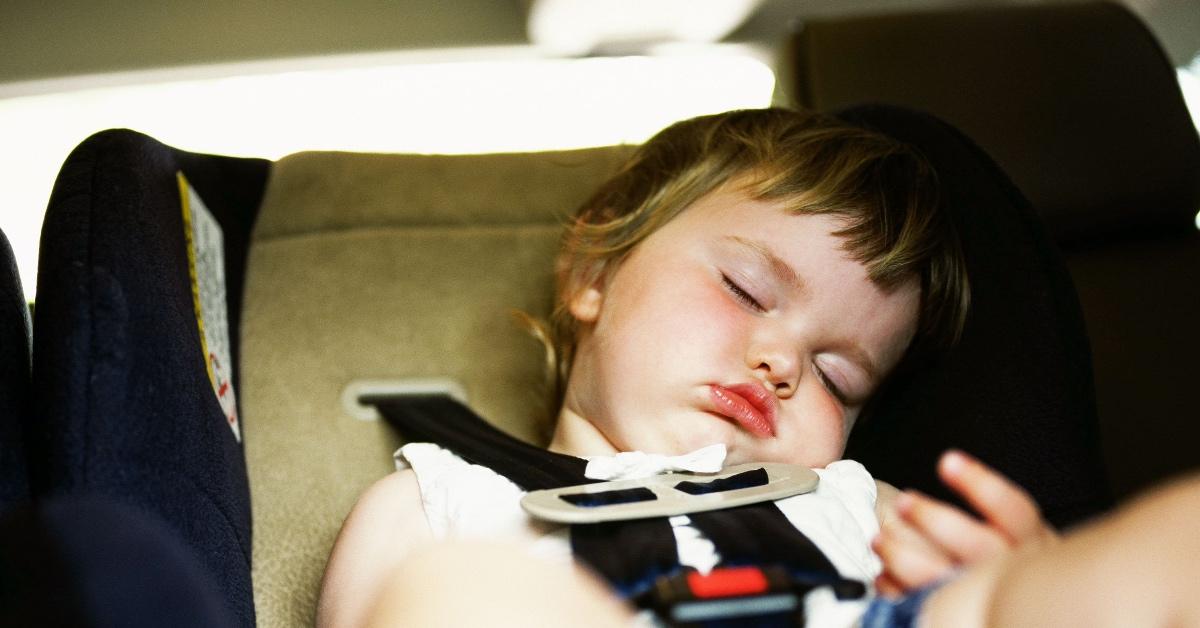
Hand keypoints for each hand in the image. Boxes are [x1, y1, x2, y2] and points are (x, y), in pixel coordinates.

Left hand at [872, 450, 1057, 596]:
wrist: (1015, 608)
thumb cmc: (1004, 559)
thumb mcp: (1013, 533)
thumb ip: (992, 514)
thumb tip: (948, 465)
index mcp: (1028, 541)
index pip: (1015, 511)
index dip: (982, 484)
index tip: (947, 461)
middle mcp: (1009, 571)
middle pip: (977, 546)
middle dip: (934, 521)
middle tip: (902, 501)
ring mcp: (982, 599)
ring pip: (943, 580)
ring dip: (902, 558)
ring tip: (878, 540)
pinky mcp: (954, 619)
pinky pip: (921, 606)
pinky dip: (896, 591)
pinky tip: (881, 576)